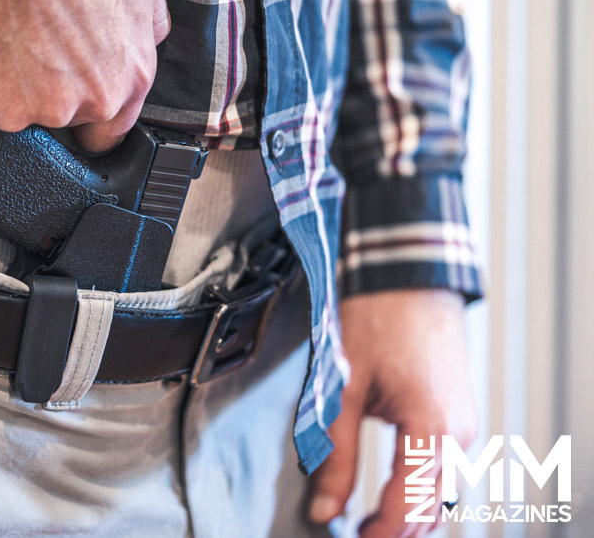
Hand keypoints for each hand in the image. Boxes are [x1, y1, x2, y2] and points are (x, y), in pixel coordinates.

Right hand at [0, 0, 169, 152]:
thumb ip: (149, 17)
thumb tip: (148, 35)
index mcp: (133, 73)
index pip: (116, 127)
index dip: (94, 105)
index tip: (77, 86)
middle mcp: (94, 100)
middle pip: (71, 119)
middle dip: (56, 89)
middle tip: (40, 42)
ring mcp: (43, 107)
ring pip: (29, 112)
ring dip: (19, 84)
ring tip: (14, 32)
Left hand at [308, 289, 476, 536]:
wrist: (406, 274)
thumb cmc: (378, 320)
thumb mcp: (345, 390)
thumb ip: (335, 453)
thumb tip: (324, 507)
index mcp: (432, 429)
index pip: (409, 507)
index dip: (379, 534)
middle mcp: (458, 433)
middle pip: (431, 508)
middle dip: (396, 530)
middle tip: (355, 534)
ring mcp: (462, 423)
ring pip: (440, 491)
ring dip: (407, 513)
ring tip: (365, 520)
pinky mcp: (455, 413)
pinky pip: (442, 467)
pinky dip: (417, 489)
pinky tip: (388, 491)